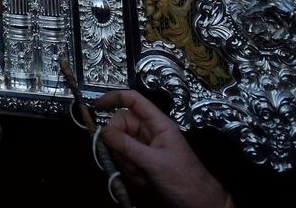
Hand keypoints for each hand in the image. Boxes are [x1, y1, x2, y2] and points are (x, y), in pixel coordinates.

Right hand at [95, 90, 229, 207]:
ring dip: (125, 160)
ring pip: (122, 143)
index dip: (114, 98)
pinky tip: (141, 180)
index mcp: (158, 124)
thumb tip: (103, 131)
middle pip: (123, 124)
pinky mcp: (145, 161)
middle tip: (124, 159)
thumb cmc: (184, 179)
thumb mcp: (154, 162)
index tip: (96, 106)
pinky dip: (129, 169)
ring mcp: (147, 147)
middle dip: (119, 143)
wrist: (199, 202)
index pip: (133, 100)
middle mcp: (151, 132)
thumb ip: (128, 146)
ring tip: (138, 174)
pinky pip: (127, 158)